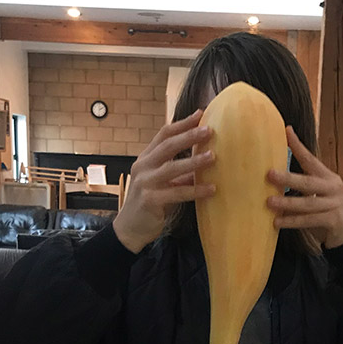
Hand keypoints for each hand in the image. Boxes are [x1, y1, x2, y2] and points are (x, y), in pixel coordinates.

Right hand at [113, 111, 214, 252]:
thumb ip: (178, 173)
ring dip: (194, 162)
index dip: (182, 124)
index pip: (163, 134)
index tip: (200, 114)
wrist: (129, 229)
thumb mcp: (162, 184)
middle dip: (189, 136)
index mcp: (146, 159)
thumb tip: (202, 161)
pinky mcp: (151, 200)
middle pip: (168, 146)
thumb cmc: (148, 204)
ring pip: (172, 168)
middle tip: (209, 130)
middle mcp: (144, 167)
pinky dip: (195, 190)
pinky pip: (177, 193)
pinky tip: (211, 189)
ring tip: (213, 157)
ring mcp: (145, 183)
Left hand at [265, 127, 342, 248]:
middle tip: (270, 174)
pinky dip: (292, 222)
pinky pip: (310, 220)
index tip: (286, 131)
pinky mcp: (335, 220)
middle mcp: (335, 188)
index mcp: (329, 179)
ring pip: (308, 203)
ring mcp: (337, 204)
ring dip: (287, 203)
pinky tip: (278, 222)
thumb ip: (306, 189)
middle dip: (288, 178)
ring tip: (269, 202)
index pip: (312, 160)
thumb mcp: (320, 197)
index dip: (299, 146)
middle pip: (309, 181)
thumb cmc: (329, 215)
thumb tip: (276, 182)